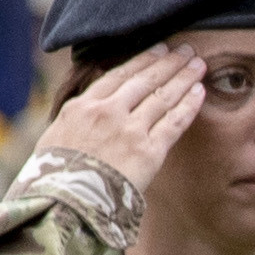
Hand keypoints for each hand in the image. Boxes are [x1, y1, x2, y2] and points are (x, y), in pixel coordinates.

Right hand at [35, 48, 208, 194]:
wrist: (64, 205)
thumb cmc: (54, 178)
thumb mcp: (56, 138)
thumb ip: (77, 119)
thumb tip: (88, 107)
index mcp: (82, 107)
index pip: (118, 74)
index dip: (143, 60)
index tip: (159, 50)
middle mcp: (108, 112)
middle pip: (145, 80)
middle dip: (169, 62)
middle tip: (186, 50)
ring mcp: (129, 130)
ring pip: (163, 97)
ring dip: (183, 78)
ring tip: (198, 65)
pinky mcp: (148, 152)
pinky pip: (174, 122)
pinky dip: (189, 105)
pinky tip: (200, 92)